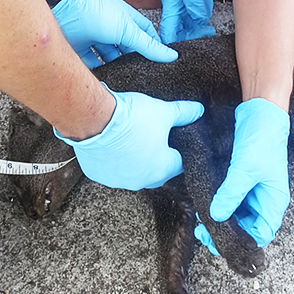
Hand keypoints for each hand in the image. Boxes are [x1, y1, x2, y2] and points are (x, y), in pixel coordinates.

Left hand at [52, 0, 177, 67]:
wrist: (64, 8)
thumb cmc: (97, 10)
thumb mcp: (127, 30)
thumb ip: (147, 45)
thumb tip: (170, 56)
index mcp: (127, 20)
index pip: (146, 34)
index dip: (154, 46)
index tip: (162, 62)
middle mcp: (112, 28)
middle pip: (127, 48)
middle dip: (133, 60)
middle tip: (141, 76)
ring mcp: (96, 37)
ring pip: (109, 56)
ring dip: (114, 66)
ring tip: (121, 79)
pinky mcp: (80, 47)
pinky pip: (90, 62)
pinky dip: (95, 69)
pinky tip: (100, 77)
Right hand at [54, 88, 203, 189]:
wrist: (95, 120)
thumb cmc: (131, 118)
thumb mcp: (163, 111)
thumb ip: (183, 113)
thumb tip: (198, 111)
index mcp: (161, 169)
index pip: (179, 164)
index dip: (179, 149)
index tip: (174, 139)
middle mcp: (141, 181)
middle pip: (157, 170)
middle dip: (158, 155)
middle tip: (153, 136)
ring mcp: (118, 181)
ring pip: (133, 172)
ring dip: (135, 159)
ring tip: (132, 137)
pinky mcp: (99, 175)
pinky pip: (111, 170)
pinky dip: (114, 159)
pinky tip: (113, 143)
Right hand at [155, 0, 214, 41]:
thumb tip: (196, 17)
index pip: (169, 27)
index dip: (174, 41)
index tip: (183, 50)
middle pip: (179, 25)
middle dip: (191, 33)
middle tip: (205, 34)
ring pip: (187, 16)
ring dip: (198, 21)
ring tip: (207, 22)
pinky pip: (193, 5)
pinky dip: (200, 10)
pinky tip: (206, 6)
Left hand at [205, 98, 290, 248]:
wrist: (261, 112)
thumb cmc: (263, 139)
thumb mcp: (246, 168)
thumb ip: (231, 193)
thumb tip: (216, 215)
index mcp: (274, 201)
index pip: (261, 234)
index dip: (243, 243)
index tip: (221, 244)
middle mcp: (265, 199)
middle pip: (247, 227)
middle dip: (227, 233)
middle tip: (205, 235)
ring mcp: (253, 189)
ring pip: (237, 214)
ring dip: (221, 219)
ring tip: (201, 222)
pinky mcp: (242, 179)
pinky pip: (231, 198)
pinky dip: (220, 204)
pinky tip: (205, 205)